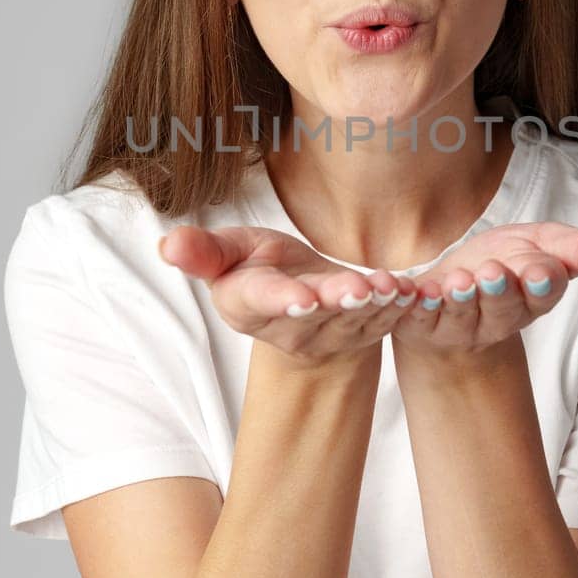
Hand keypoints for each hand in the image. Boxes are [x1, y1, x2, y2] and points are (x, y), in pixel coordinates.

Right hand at [157, 224, 420, 366]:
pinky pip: (384, 319)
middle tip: (355, 288)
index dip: (283, 300)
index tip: (301, 297)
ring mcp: (331, 333)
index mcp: (250, 305)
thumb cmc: (257, 268)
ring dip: (374, 302)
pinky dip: (398, 305)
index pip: (266, 302)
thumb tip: (167, 244)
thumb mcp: (229, 253)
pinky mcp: (364, 330)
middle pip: (317, 313)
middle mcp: (291, 327)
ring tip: (388, 285)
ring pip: (355, 317)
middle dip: (337, 301)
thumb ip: (204, 252)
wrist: (300, 297)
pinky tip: (410, 290)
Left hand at [392, 222, 577, 355]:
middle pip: (501, 308)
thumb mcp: (547, 244)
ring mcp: (455, 323)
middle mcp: (495, 317)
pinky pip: (410, 315)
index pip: (543, 293)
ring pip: (458, 315)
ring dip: (456, 299)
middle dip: (498, 292)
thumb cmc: (503, 262)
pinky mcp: (416, 322)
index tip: (540, 269)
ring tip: (455, 283)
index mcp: (531, 297)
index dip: (540, 282)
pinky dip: (407, 302)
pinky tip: (405, 288)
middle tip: (492, 274)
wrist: (446, 289)